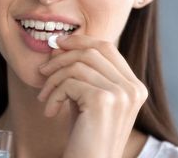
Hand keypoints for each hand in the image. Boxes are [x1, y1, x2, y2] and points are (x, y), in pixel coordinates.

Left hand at [37, 34, 147, 157]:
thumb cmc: (86, 137)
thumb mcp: (88, 99)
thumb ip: (82, 74)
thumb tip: (60, 44)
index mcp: (134, 86)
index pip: (107, 47)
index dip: (80, 41)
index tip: (58, 44)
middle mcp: (133, 88)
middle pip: (92, 52)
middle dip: (61, 58)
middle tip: (43, 71)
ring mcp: (121, 94)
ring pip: (77, 66)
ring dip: (53, 80)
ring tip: (44, 97)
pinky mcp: (103, 100)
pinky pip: (68, 83)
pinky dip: (53, 95)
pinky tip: (50, 111)